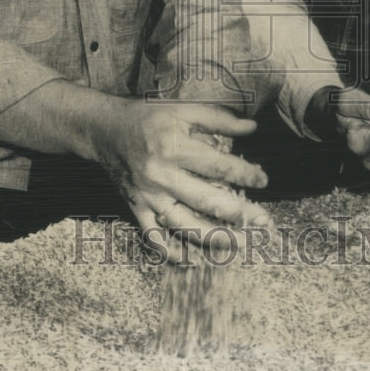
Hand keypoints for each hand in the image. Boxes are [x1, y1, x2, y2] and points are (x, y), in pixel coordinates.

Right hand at [96, 101, 270, 262]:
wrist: (105, 129)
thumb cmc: (149, 116)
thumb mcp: (183, 109)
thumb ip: (219, 118)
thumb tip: (253, 128)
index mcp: (174, 146)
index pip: (218, 165)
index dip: (244, 173)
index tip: (263, 180)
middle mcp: (161, 174)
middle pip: (206, 200)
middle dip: (239, 213)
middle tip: (264, 222)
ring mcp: (148, 195)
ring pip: (184, 225)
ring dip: (213, 238)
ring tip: (239, 245)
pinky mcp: (136, 208)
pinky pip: (153, 237)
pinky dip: (171, 252)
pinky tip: (192, 261)